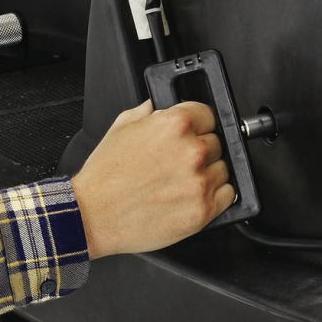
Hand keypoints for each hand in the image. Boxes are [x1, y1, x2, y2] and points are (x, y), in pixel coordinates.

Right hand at [70, 100, 235, 258]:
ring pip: (224, 168)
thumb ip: (149, 111)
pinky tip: (193, 195)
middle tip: (178, 163)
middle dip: (201, 150)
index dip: (198, 125)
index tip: (192, 134)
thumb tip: (162, 105)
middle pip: (217, 142)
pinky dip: (216, 195)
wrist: (92, 216)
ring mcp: (200, 182)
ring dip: (209, 173)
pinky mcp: (203, 210)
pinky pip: (229, 194)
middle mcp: (192, 151)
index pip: (209, 114)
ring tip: (181, 181)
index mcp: (176, 125)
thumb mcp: (122, 127)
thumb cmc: (104, 177)